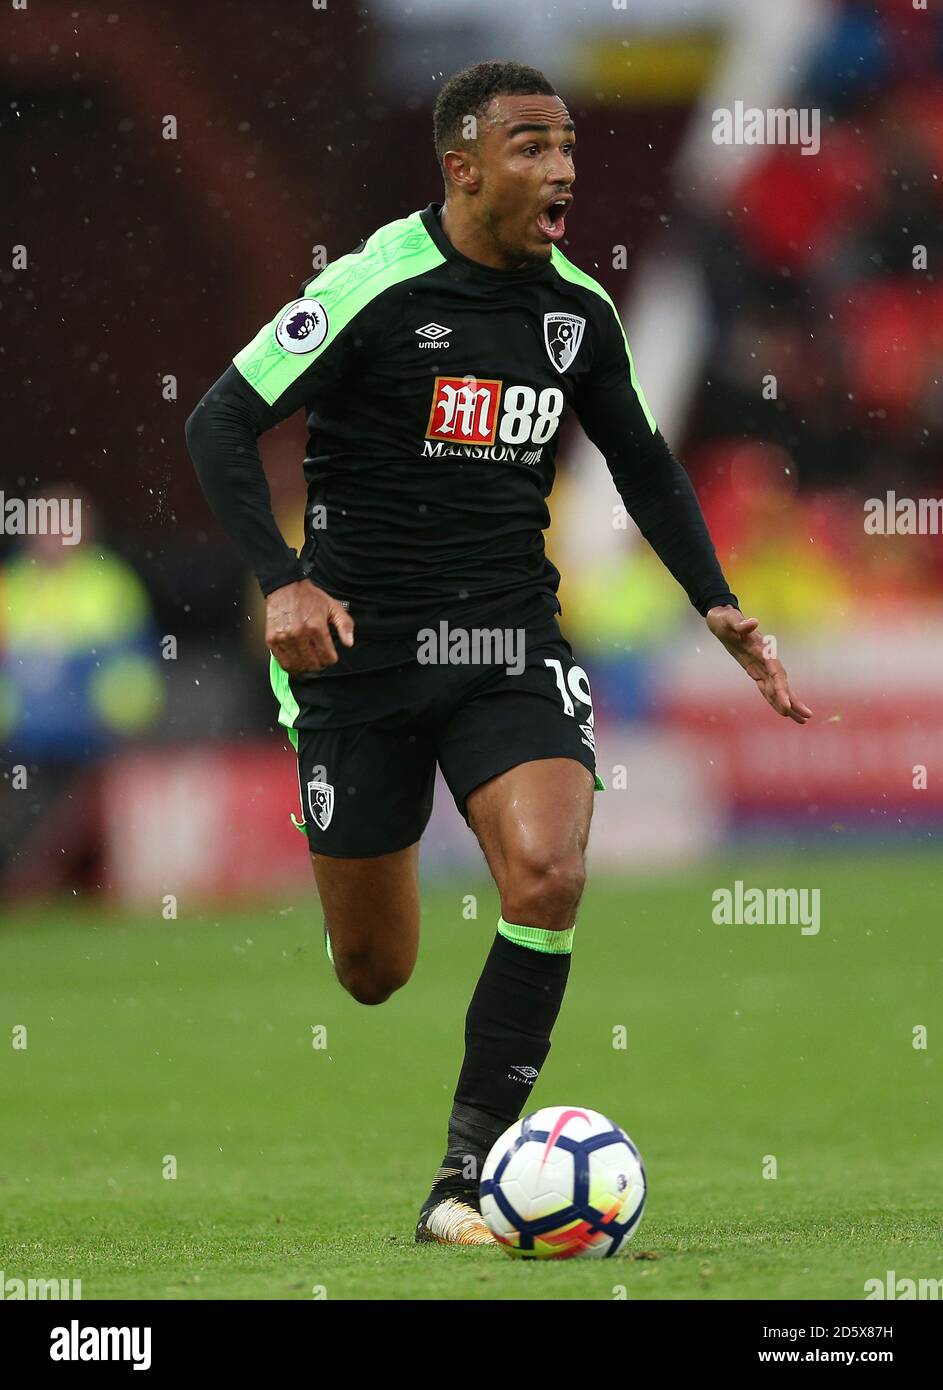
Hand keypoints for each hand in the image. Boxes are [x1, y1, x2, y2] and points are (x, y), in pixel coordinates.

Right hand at [265, 579, 353, 673]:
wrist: (284, 587)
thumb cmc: (308, 597)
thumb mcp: (333, 606)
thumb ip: (344, 625)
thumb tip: (349, 642)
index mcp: (316, 626)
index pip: (327, 657)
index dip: (331, 659)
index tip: (330, 656)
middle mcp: (299, 633)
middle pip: (313, 664)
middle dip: (320, 664)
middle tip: (320, 660)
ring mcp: (284, 638)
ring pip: (298, 666)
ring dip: (306, 667)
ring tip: (309, 661)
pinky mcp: (272, 640)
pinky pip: (283, 662)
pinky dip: (291, 665)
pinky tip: (296, 660)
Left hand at [706, 606, 811, 724]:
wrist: (723, 619)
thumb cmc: (726, 620)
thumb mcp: (730, 620)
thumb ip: (742, 624)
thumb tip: (753, 622)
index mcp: (763, 650)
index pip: (776, 673)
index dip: (782, 689)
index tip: (787, 704)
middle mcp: (766, 659)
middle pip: (782, 684)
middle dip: (793, 701)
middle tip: (806, 717)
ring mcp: (761, 666)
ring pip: (777, 689)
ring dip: (788, 704)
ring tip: (801, 721)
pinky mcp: (755, 670)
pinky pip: (766, 688)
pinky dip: (773, 700)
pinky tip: (782, 711)